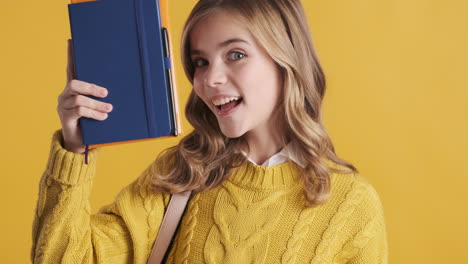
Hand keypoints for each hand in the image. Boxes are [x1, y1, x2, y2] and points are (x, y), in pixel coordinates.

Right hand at [56, 39, 112, 153]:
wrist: (81, 143)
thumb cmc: (94, 122)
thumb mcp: (100, 107)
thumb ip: (105, 97)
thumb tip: (127, 88)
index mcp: (74, 89)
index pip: (71, 69)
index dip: (71, 56)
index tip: (71, 41)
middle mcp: (66, 94)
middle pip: (74, 83)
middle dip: (92, 87)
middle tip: (106, 93)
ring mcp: (63, 105)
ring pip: (79, 99)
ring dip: (97, 104)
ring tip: (109, 109)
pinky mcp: (65, 117)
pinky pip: (79, 111)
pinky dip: (93, 113)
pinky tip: (103, 117)